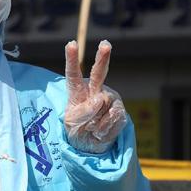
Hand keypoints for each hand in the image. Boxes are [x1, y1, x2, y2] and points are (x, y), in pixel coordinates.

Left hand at [63, 39, 127, 153]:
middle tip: (105, 44)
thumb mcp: (71, 123)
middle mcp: (95, 90)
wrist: (92, 146)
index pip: (73, 74)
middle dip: (103, 57)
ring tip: (91, 128)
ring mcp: (109, 99)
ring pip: (103, 103)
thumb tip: (99, 99)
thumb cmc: (77, 130)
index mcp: (78, 91)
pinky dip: (104, 128)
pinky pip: (113, 116)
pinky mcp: (120, 109)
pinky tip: (100, 131)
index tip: (71, 44)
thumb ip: (82, 110)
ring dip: (94, 120)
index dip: (72, 59)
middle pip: (99, 72)